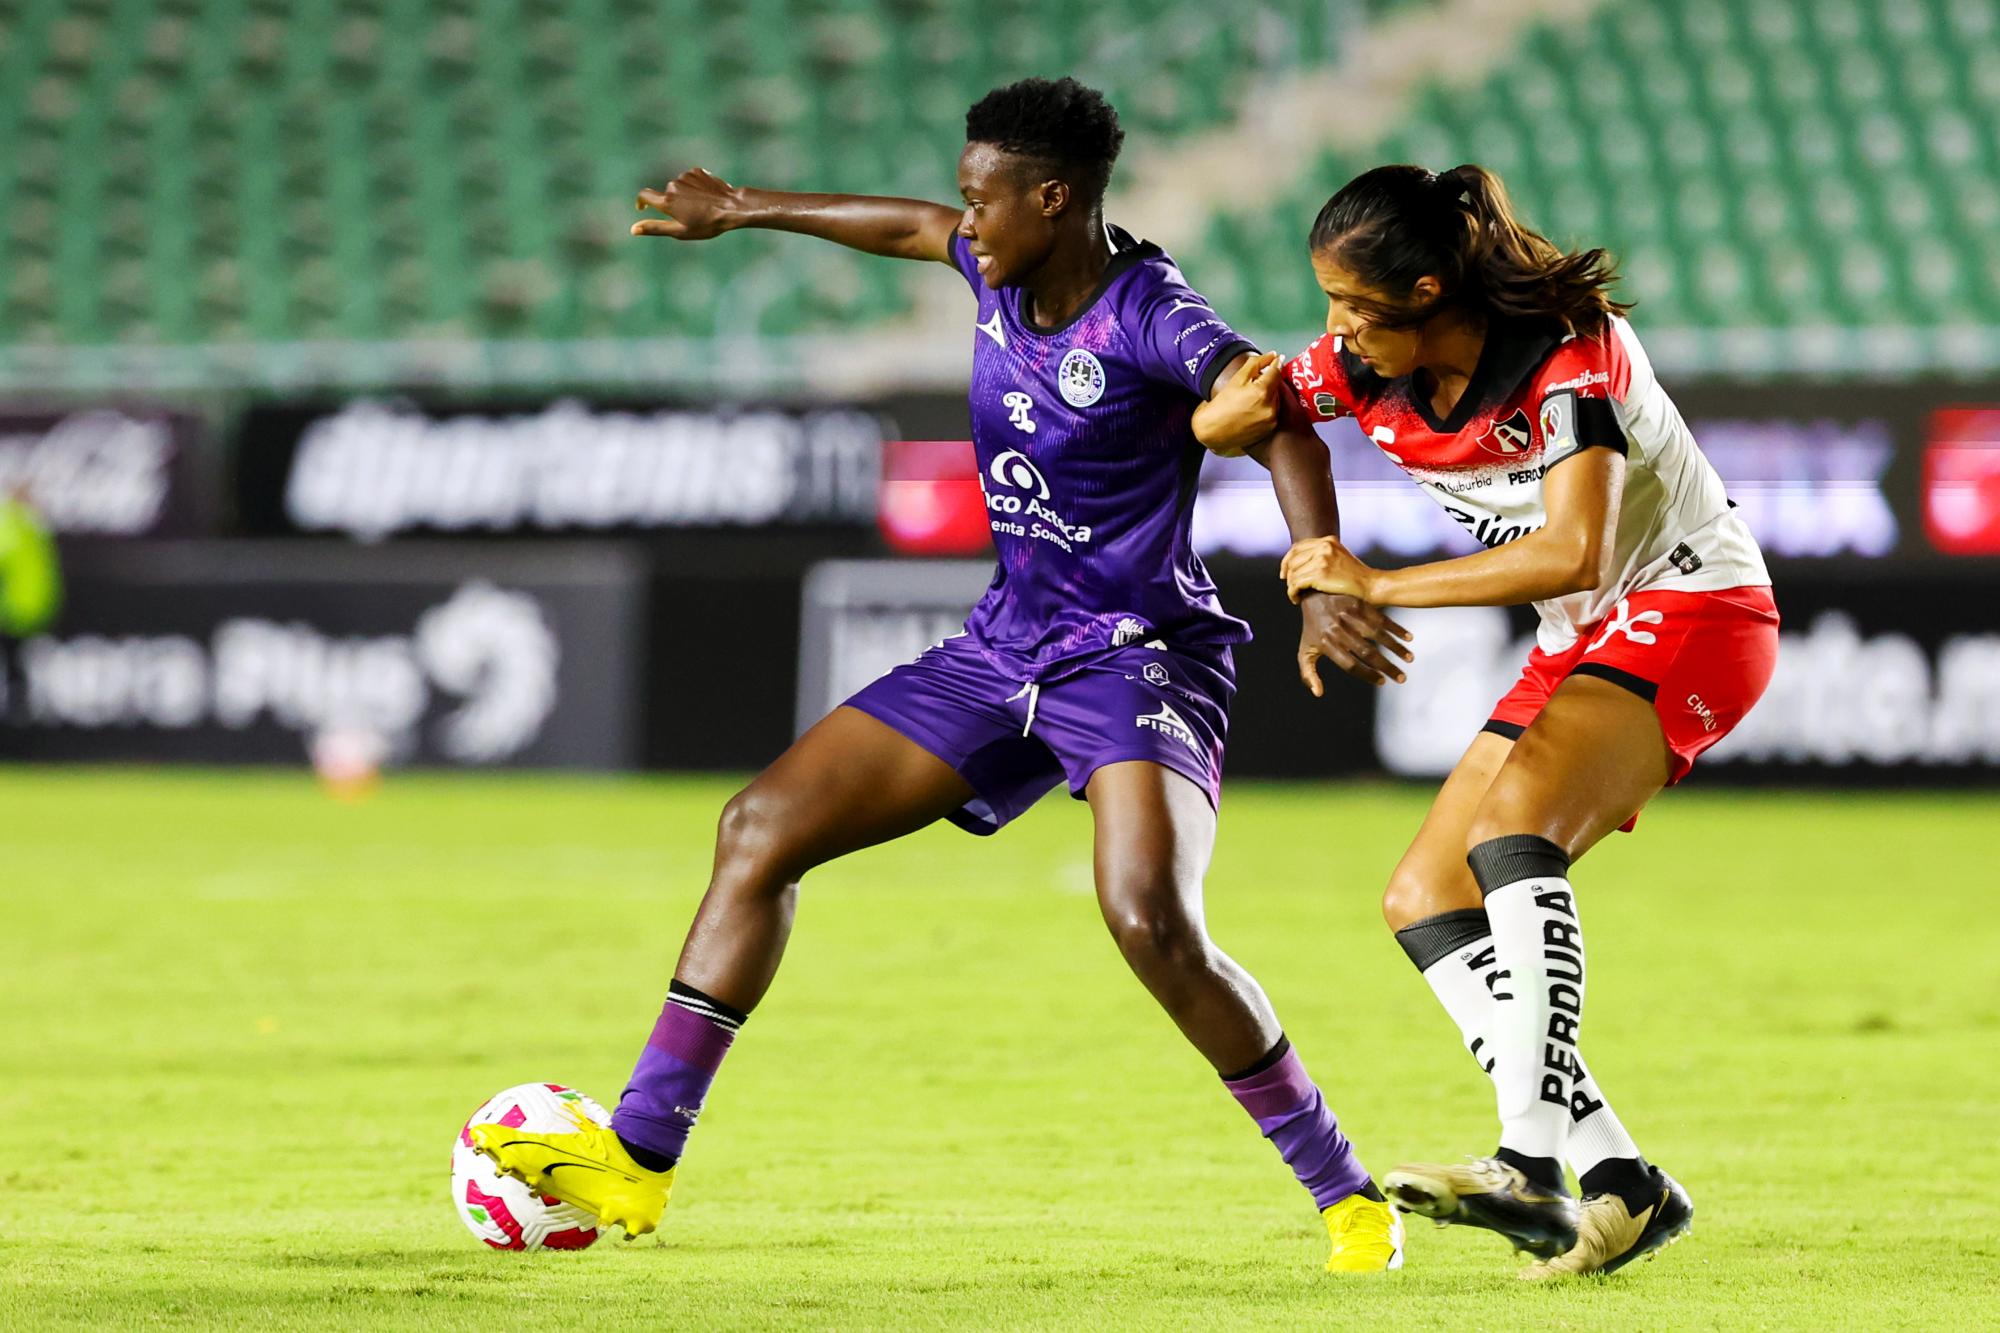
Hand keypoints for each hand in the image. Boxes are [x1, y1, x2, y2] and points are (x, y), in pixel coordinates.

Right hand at [633, 168, 741, 239]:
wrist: (732, 208)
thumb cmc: (707, 224)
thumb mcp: (679, 231)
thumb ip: (655, 227)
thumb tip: (633, 229)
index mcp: (667, 201)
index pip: (644, 195)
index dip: (642, 201)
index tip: (643, 207)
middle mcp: (673, 185)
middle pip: (666, 194)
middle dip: (674, 204)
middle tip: (692, 216)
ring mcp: (685, 176)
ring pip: (679, 187)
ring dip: (686, 196)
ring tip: (702, 207)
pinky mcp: (697, 171)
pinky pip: (690, 179)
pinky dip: (694, 187)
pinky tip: (707, 196)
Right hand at [1192, 351, 1283, 456]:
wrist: (1212, 432)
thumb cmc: (1220, 406)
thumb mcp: (1237, 379)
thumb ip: (1256, 364)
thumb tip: (1272, 355)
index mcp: (1262, 392)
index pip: (1276, 371)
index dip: (1275, 363)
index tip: (1275, 358)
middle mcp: (1270, 407)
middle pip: (1277, 386)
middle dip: (1268, 381)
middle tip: (1252, 384)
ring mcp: (1271, 420)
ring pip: (1276, 399)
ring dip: (1268, 395)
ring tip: (1249, 399)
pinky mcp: (1270, 429)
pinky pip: (1273, 412)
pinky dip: (1266, 407)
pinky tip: (1252, 409)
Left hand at [1282, 535, 1376, 602]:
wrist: (1371, 586)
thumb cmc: (1357, 577)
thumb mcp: (1340, 558)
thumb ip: (1323, 556)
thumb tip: (1301, 565)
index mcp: (1328, 541)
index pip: (1298, 547)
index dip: (1287, 560)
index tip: (1284, 573)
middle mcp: (1324, 547)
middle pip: (1293, 559)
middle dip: (1288, 574)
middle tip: (1289, 585)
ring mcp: (1322, 559)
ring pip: (1293, 573)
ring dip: (1291, 586)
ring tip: (1296, 594)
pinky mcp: (1320, 574)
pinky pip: (1296, 584)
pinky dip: (1292, 593)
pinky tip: (1296, 599)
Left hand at [1296, 592, 1413, 692]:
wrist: (1312, 594)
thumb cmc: (1312, 629)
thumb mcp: (1305, 651)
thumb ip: (1308, 674)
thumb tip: (1319, 693)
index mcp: (1327, 643)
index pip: (1350, 664)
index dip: (1367, 675)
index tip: (1382, 682)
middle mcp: (1338, 629)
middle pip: (1367, 652)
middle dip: (1387, 667)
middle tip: (1402, 678)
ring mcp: (1349, 615)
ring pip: (1377, 634)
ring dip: (1396, 648)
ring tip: (1409, 659)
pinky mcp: (1358, 602)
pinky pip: (1381, 618)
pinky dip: (1396, 628)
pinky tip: (1408, 638)